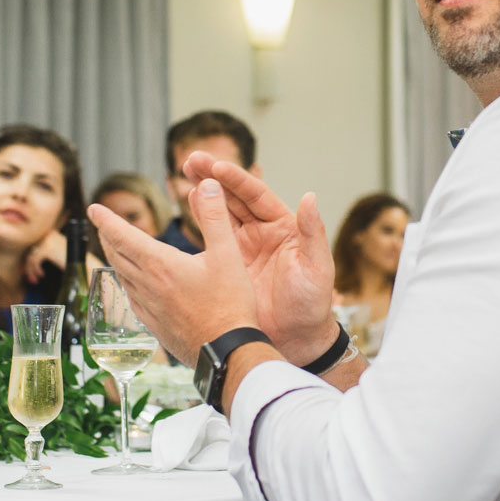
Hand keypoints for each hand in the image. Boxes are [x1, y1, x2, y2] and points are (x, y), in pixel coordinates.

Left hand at [23, 228, 67, 286]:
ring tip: (36, 279)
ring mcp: (47, 240)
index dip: (30, 258)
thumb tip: (28, 261)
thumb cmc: (72, 261)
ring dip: (31, 270)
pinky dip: (35, 269)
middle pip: (30, 250)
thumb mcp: (56, 253)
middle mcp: (48, 234)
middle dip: (28, 266)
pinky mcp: (47, 248)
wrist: (84, 263)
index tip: (29, 270)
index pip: (33, 244)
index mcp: (50, 233)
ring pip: (30, 256)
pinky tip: (41, 275)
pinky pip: (34, 260)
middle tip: (31, 278)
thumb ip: (44, 254)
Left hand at [87, 178, 258, 366]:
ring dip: (115, 258)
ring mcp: (148, 308)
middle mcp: (147, 286)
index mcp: (161, 265)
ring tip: (114, 248)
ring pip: (122, 277)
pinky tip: (133, 283)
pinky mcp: (154, 325)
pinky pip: (131, 297)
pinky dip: (126, 281)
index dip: (106, 220)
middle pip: (117, 256)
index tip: (93, 208)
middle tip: (102, 224)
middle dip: (107, 236)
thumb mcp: (228, 255)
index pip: (123, 236)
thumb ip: (215, 217)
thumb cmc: (230, 305)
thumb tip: (207, 184)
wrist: (227, 353)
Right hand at [180, 152, 337, 363]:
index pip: (256, 195)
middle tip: (191, 160)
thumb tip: (310, 197)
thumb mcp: (315, 268)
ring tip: (184, 176)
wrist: (296, 340)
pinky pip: (211, 240)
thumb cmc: (312, 304)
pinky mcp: (227, 267)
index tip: (216, 166)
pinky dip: (199, 222)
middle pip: (233, 197)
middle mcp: (261, 232)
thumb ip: (313, 234)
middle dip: (213, 177)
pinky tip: (186, 208)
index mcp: (282, 227)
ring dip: (202, 193)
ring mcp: (242, 249)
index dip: (235, 179)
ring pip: (219, 214)